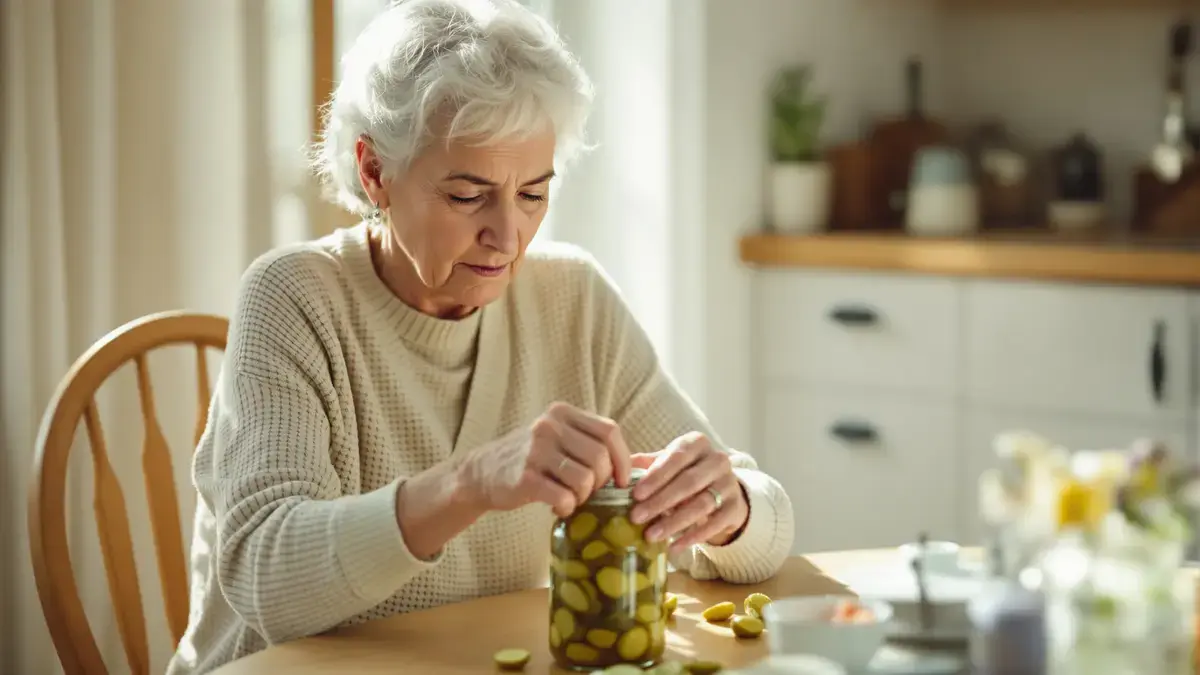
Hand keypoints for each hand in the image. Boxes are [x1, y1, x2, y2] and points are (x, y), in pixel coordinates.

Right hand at [458, 402, 633, 517]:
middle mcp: (549, 426)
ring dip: (584, 497)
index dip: (624, 459)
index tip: (623, 481)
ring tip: (571, 499)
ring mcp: (535, 450)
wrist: (481, 474)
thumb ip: (590, 443)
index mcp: (562, 413)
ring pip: (585, 479)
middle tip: (590, 493)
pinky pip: (564, 497)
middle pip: (600, 458)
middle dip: (603, 482)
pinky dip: (567, 507)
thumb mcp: (557, 438)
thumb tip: (638, 466)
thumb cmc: (530, 459)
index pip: (609, 431)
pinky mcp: (525, 477)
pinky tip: (557, 507)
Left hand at [628, 432, 749, 552]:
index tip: (636, 494)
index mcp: (697, 444)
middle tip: (636, 517)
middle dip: (660, 501)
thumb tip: (615, 470)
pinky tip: (674, 546)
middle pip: (688, 482)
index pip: (676, 457)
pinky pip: (715, 523)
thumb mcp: (668, 464)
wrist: (722, 489)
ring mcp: (730, 483)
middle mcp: (717, 460)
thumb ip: (646, 464)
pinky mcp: (736, 507)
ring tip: (651, 535)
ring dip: (674, 522)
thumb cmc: (686, 473)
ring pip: (701, 504)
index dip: (656, 476)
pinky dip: (694, 536)